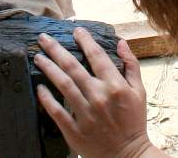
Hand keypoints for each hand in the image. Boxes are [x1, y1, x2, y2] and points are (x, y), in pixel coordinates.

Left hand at [34, 28, 163, 157]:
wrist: (127, 155)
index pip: (97, 56)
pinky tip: (39, 87)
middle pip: (73, 67)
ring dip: (48, 68)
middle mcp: (98, 96)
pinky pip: (57, 111)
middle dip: (56, 49)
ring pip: (63, 84)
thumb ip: (131, 65)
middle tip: (43, 38)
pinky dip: (47, 98)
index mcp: (115, 86)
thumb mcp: (139, 92)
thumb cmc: (133, 122)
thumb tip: (121, 43)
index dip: (85, 41)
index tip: (75, 31)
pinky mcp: (74, 130)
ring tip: (38, 57)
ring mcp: (85, 113)